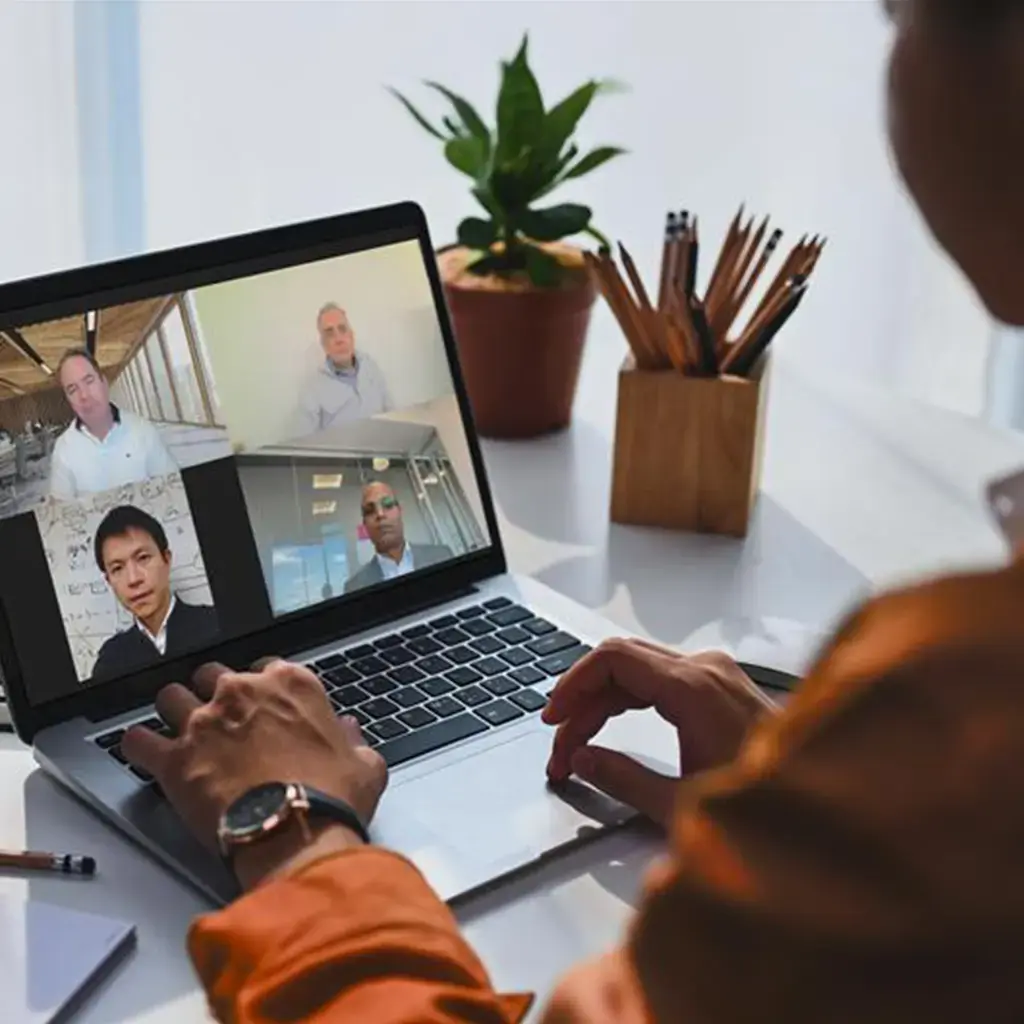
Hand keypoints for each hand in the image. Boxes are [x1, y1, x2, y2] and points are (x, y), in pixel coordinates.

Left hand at [121, 659, 386, 887]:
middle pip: (212, 674)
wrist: (295, 833)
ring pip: (171, 697)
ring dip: (174, 711)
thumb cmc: (330, 798)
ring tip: (178, 731)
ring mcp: (204, 722)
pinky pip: (137, 740)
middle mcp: (242, 692)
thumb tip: (350, 732)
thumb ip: (354, 741)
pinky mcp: (174, 758)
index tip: (260, 706)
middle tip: (220, 719)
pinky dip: (139, 746)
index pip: (265, 667)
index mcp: (291, 684)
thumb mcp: (364, 764)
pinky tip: (144, 752)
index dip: (261, 688)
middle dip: (213, 693)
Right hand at [543, 639, 775, 827]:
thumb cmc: (766, 809)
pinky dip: (628, 700)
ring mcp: (717, 675)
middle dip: (582, 700)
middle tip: (560, 744)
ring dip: (602, 702)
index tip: (554, 717)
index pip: (613, 659)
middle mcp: (706, 670)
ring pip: (637, 670)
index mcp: (694, 688)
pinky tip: (609, 728)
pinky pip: (659, 679)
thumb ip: (621, 779)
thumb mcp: (680, 806)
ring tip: (577, 746)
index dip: (573, 685)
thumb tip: (581, 760)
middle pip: (620, 662)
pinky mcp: (722, 688)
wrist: (822, 810)